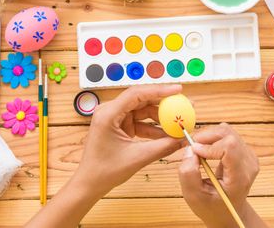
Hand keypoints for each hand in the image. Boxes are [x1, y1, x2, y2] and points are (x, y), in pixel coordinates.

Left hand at [26, 85, 184, 227]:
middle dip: (164, 104)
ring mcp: (115, 118)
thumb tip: (182, 140)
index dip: (159, 90)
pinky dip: (154, 128)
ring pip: (143, 111)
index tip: (178, 90)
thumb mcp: (137, 157)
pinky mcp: (119, 126)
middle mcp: (110, 111)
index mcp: (108, 114)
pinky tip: (168, 135)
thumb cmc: (104, 171)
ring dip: (161, 118)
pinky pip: (140, 122)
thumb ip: (162, 147)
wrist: (89, 184)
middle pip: (142, 100)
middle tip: (184, 107)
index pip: (137, 94)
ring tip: (178, 124)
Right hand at [179, 123, 264, 227]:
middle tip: (193, 148)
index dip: (209, 145)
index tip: (195, 152)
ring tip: (199, 150)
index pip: (229, 147)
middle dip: (206, 137)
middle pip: (228, 134)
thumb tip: (190, 150)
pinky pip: (228, 134)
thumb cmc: (211, 206)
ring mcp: (249, 156)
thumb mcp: (193, 196)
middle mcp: (249, 163)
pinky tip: (207, 150)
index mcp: (239, 177)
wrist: (227, 211)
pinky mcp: (245, 150)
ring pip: (227, 130)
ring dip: (209, 136)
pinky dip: (213, 138)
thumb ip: (188, 174)